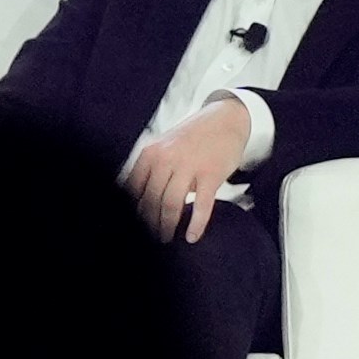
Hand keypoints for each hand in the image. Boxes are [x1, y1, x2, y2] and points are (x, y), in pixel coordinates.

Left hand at [124, 98, 251, 243]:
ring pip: (171, 205)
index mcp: (151, 153)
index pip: (133, 189)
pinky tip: (192, 236)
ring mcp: (190, 166)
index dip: (132, 210)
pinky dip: (196, 224)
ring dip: (167, 226)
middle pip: (151, 200)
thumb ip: (150, 169)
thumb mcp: (164, 146)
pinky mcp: (211, 174)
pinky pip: (201, 206)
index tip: (132, 225)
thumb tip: (136, 200)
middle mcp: (167, 158)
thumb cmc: (194, 137)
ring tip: (166, 238)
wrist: (226, 119)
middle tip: (150, 237)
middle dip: (149, 223)